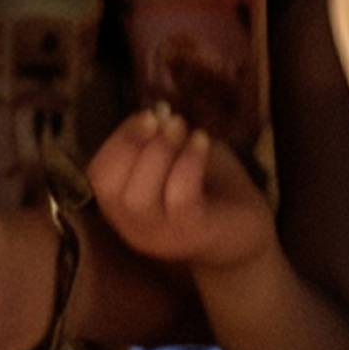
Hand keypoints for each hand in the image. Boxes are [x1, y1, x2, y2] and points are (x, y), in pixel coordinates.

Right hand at [89, 104, 273, 273]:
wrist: (250, 236)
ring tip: (181, 127)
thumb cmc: (212, 193)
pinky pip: (180, 197)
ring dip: (158, 152)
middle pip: (109, 187)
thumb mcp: (181, 162)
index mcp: (122, 208)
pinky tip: (201, 141)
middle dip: (130, 143)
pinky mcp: (191, 234)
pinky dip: (188, 162)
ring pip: (139, 197)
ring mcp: (160, 236)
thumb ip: (164, 144)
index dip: (116, 140)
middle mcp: (132, 227)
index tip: (144, 114)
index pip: (98, 175)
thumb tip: (158, 113)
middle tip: (160, 117)